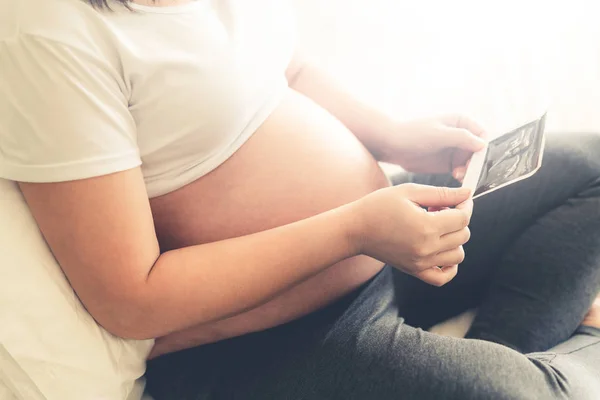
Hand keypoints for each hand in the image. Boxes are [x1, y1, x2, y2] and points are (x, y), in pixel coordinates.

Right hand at [347, 183, 472, 285]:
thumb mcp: (409, 191)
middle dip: (457, 220)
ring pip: (458, 255)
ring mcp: (421, 262)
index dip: (465, 206)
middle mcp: (426, 248)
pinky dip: (450, 267)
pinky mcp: (415, 270)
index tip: (459, 200)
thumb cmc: (378, 206)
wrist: (356, 229)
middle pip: (463, 236)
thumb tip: (467, 193)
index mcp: (426, 226)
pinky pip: (443, 278)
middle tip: (439, 210)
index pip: (463, 218)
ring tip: (436, 229)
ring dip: (454, 240)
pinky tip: (442, 252)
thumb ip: (442, 193)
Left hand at [381, 115, 486, 179]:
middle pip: (478, 151)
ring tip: (457, 174)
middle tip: (466, 171)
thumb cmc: (413, 135)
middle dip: (475, 162)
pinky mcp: (448, 163)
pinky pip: (461, 170)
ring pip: (471, 163)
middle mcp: (461, 135)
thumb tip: (482, 144)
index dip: (482, 147)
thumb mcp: (438, 134)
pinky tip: (455, 177)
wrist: (392, 145)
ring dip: (468, 170)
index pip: (482, 134)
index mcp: (461, 122)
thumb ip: (461, 137)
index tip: (475, 159)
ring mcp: (454, 150)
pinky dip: (462, 175)